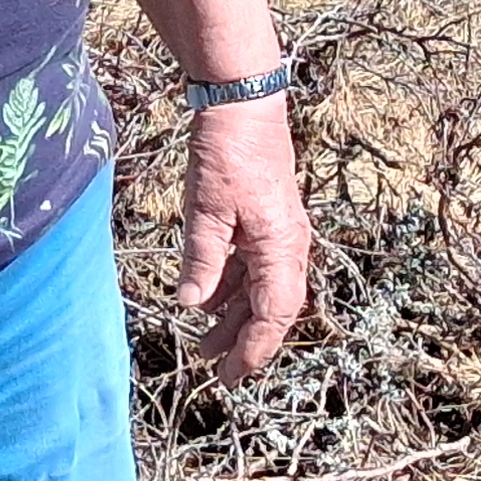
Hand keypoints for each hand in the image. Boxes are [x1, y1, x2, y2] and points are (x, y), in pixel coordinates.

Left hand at [174, 98, 310, 383]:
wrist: (244, 104)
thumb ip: (202, 260)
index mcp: (281, 248)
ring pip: (260, 290)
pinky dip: (231, 288)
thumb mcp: (207, 209)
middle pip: (271, 309)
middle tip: (214, 371)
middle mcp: (288, 246)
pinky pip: (252, 267)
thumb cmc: (228, 152)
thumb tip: (192, 305)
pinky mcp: (265, 220)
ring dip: (234, 317)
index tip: (229, 377)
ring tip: (203, 343)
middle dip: (243, 342)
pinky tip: (208, 299)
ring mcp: (278, 233)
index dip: (252, 350)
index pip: (273, 316)